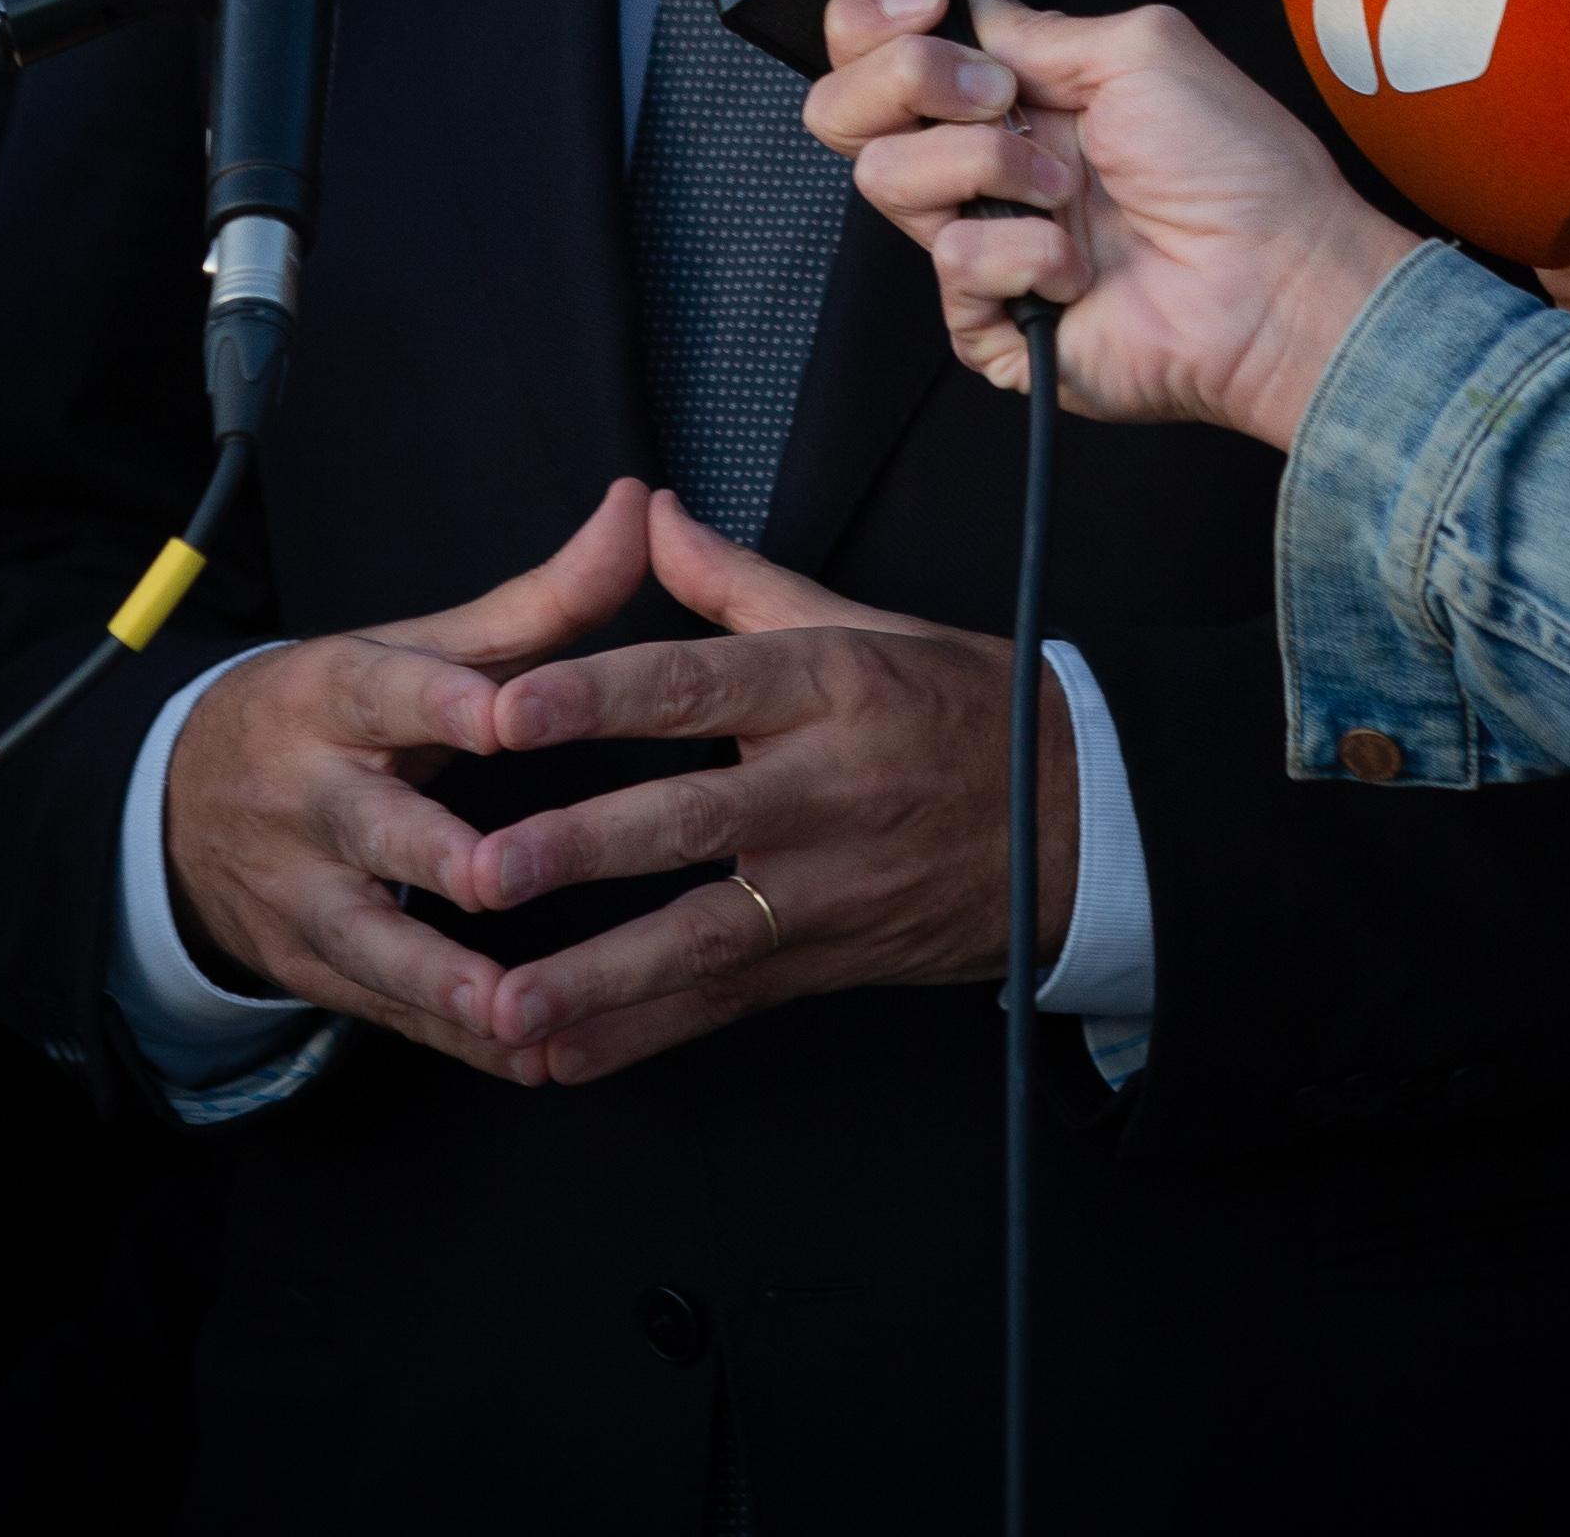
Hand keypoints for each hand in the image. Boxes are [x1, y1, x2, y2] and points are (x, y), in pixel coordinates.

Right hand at [161, 485, 658, 1082]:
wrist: (186, 803)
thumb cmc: (344, 713)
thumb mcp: (417, 646)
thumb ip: (538, 599)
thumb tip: (638, 505)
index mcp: (336, 696)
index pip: (387, 694)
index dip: (444, 705)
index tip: (505, 716)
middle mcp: (310, 797)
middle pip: (372, 829)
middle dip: (431, 858)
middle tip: (496, 880)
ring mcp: (303, 891)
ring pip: (369, 943)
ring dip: (440, 982)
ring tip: (514, 1014)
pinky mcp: (314, 967)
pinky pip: (390, 1011)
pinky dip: (456, 1041)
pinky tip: (532, 1058)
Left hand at [460, 500, 1084, 1086]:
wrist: (1087, 823)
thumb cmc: (963, 705)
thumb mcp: (865, 626)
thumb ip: (737, 582)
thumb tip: (645, 511)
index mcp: (827, 687)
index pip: (696, 685)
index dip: (598, 698)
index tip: (505, 709)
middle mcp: (825, 790)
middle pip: (689, 821)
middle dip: (580, 851)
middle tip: (482, 874)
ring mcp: (829, 887)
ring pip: (702, 936)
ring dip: (597, 977)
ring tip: (503, 1004)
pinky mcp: (829, 960)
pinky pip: (725, 1004)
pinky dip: (640, 1037)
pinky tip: (556, 1058)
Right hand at [810, 0, 1423, 454]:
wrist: (1275, 276)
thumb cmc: (1234, 165)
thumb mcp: (1138, 48)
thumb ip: (1033, 24)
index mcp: (1011, 95)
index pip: (877, 49)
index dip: (873, 23)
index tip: (924, 7)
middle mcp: (982, 164)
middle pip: (843, 111)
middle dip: (904, 80)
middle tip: (995, 95)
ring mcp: (982, 241)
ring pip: (885, 179)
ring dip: (988, 166)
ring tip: (1066, 188)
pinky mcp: (989, 321)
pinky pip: (951, 266)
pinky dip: (1025, 252)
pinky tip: (1079, 264)